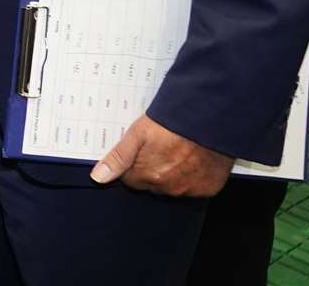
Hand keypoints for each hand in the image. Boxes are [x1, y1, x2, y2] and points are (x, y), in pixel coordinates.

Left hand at [91, 114, 233, 196]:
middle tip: (161, 149)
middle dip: (152, 171)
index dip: (134, 165)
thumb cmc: (171, 123)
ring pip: (173, 187)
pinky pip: (195, 187)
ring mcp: (191, 189)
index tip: (141, 152)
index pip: (131, 180)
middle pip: (152, 185)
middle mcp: (170, 188)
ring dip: (173, 175)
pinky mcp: (209, 188)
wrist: (208, 118)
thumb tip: (99, 178)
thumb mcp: (137, 134)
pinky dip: (193, 177)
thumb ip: (118, 158)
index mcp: (149, 176)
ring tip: (178, 152)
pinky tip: (194, 159)